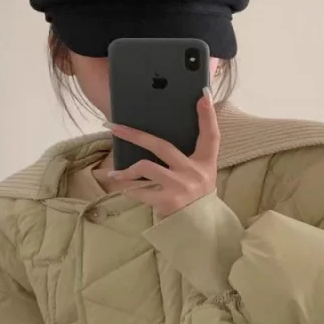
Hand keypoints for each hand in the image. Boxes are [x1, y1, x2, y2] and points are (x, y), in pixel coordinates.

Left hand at [105, 88, 218, 217]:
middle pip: (161, 145)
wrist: (200, 229)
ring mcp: (181, 187)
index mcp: (205, 162)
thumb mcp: (202, 174)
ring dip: (126, 172)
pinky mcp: (168, 203)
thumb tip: (167, 137)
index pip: (211, 135)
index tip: (202, 94)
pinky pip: (141, 192)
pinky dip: (130, 192)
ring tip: (114, 175)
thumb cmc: (196, 197)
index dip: (207, 115)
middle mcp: (195, 172)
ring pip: (145, 168)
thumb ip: (187, 156)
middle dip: (134, 135)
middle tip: (113, 126)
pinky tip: (125, 192)